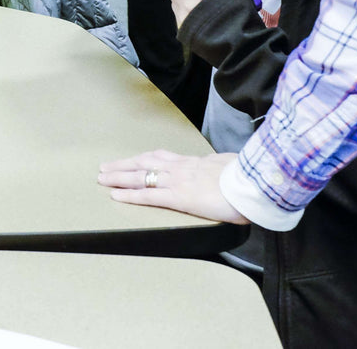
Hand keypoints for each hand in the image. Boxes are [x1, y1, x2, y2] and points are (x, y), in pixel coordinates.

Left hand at [98, 150, 248, 222]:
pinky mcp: (179, 198)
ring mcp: (178, 181)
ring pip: (141, 176)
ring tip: (103, 178)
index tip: (131, 159)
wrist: (253, 184)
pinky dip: (130, 196)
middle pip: (144, 163)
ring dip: (119, 177)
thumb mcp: (231, 167)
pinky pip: (148, 196)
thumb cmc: (247, 178)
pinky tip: (115, 196)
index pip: (162, 158)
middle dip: (123, 165)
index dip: (143, 159)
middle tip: (105, 168)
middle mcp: (181, 168)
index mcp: (194, 162)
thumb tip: (224, 168)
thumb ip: (221, 168)